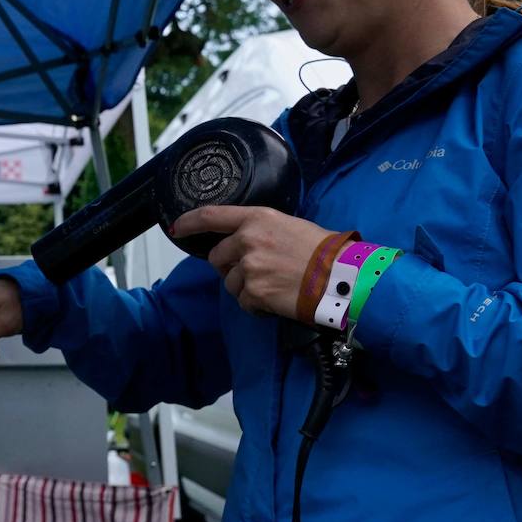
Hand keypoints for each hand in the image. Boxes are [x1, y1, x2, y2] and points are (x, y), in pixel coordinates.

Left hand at [170, 206, 331, 319]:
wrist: (344, 277)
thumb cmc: (325, 252)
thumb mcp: (290, 226)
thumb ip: (261, 231)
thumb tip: (243, 242)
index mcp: (257, 219)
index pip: (211, 215)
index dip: (190, 222)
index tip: (177, 227)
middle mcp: (248, 240)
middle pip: (217, 257)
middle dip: (230, 267)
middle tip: (257, 272)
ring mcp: (249, 267)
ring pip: (230, 283)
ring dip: (247, 288)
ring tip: (275, 285)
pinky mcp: (253, 292)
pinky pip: (243, 302)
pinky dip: (257, 306)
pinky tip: (277, 299)